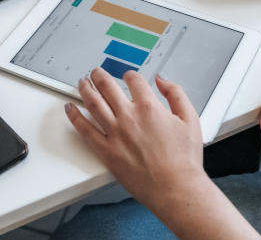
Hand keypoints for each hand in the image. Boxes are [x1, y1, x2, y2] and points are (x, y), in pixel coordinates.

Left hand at [65, 69, 211, 208]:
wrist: (175, 188)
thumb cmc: (184, 160)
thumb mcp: (190, 119)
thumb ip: (176, 94)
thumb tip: (162, 81)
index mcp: (149, 107)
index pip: (133, 80)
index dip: (130, 75)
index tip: (128, 77)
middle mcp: (128, 117)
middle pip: (107, 87)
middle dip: (100, 76)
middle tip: (96, 73)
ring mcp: (115, 134)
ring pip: (93, 103)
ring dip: (85, 89)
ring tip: (82, 83)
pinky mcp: (106, 152)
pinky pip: (85, 130)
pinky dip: (75, 116)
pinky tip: (70, 109)